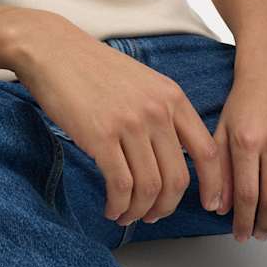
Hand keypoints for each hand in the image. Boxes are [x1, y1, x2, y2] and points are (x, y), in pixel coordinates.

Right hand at [7, 10, 224, 224]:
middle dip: (166, 207)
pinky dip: (118, 206)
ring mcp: (129, 123)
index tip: (209, 205)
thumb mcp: (141, 82)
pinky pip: (120, 186)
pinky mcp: (101, 136)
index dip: (213, 185)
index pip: (207, 151)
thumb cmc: (91, 68)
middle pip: (177, 178)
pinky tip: (111, 208)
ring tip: (125, 215)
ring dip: (138, 211)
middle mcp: (156, 111)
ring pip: (149, 187)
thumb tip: (172, 155)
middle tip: (152, 216)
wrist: (53, 50)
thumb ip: (161, 111)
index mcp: (171, 97)